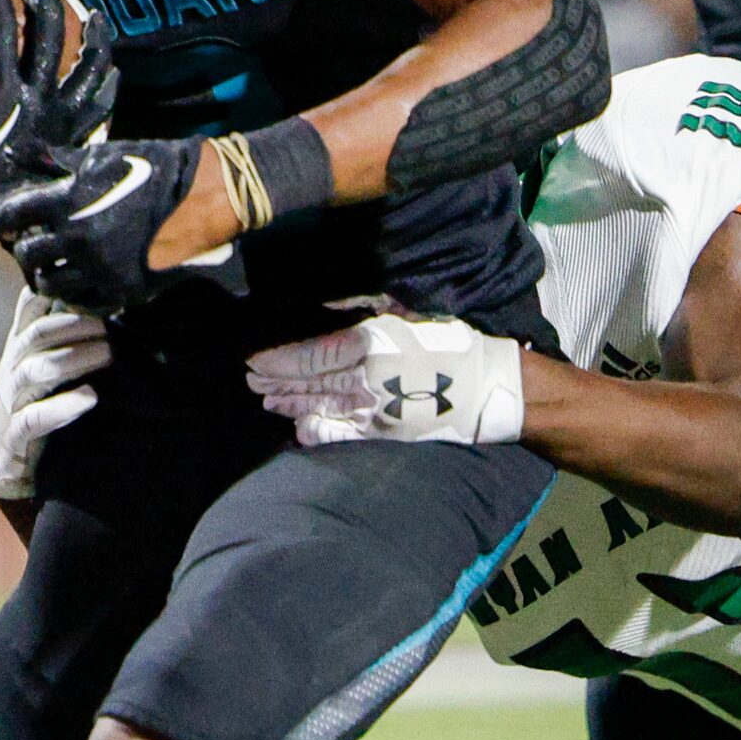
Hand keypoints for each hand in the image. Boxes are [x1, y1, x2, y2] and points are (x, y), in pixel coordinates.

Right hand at [0, 0, 107, 257]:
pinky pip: (101, 106)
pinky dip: (106, 83)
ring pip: (89, 68)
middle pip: (50, 36)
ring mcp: (62, 121)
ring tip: (93, 14)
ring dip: (94, 36)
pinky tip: (107, 68)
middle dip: (42, 1)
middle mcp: (37, 103)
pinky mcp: (75, 140)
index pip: (2, 31)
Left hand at [0, 138, 242, 315]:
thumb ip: (54, 161)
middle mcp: (78, 239)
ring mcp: (101, 269)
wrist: (204, 197)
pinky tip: (76, 281)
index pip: (13, 214)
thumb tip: (15, 154)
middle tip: (26, 244)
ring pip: (50, 284)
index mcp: (69, 202)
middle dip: (21, 249)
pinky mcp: (123, 291)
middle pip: (27, 256)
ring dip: (44, 274)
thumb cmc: (150, 167)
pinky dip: (73, 294)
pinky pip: (83, 302)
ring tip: (49, 265)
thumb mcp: (100, 156)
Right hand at [0, 289, 113, 499]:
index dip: (53, 292)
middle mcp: (13, 367)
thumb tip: (87, 291)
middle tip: (108, 325)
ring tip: (107, 352)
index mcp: (19, 345)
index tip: (86, 284)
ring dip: (74, 358)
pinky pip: (36, 417)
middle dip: (75, 325)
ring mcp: (11, 399)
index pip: (29, 308)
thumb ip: (54, 328)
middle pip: (38, 335)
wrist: (5, 453)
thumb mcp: (38, 359)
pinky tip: (90, 397)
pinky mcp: (17, 432)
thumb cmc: (33, 398)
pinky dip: (63, 407)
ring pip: (37, 370)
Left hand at [245, 314, 525, 445]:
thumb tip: (331, 306)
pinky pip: (342, 433)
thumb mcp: (407, 312)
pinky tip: (298, 428)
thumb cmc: (451, 341)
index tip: (255, 359)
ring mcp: (373, 409)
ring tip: (266, 400)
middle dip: (276, 382)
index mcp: (368, 343)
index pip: (311, 354)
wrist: (490, 386)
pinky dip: (316, 431)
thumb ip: (366, 308)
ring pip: (319, 406)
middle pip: (309, 382)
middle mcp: (364, 378)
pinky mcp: (385, 432)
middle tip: (250, 381)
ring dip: (289, 403)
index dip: (279, 359)